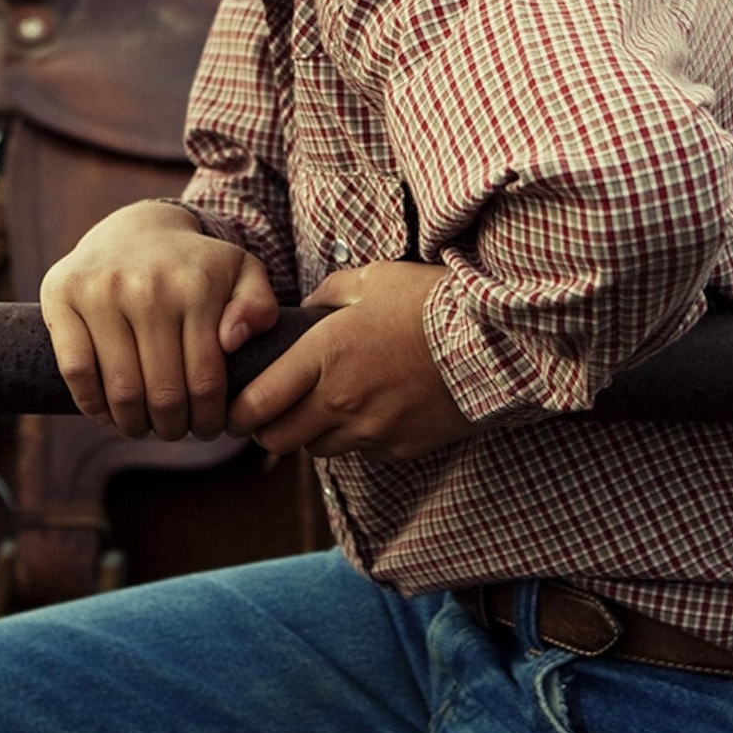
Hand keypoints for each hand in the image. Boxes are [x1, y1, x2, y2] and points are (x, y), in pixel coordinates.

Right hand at [42, 201, 280, 440]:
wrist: (135, 228)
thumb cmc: (194, 267)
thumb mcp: (241, 274)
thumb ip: (258, 306)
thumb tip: (234, 340)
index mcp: (197, 286)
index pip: (206, 381)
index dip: (209, 419)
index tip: (209, 428)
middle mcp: (147, 287)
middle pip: (163, 393)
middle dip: (173, 427)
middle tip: (175, 431)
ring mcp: (100, 291)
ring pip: (120, 391)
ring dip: (133, 425)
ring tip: (143, 426)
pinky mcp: (62, 295)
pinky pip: (76, 371)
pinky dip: (91, 405)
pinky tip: (107, 412)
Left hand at [229, 262, 474, 460]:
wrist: (497, 340)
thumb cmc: (431, 301)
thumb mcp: (372, 279)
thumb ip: (327, 294)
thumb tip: (305, 309)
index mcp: (325, 355)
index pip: (257, 404)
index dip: (238, 411)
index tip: (236, 406)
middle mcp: (342, 400)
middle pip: (278, 439)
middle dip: (267, 428)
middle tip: (272, 411)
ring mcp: (373, 429)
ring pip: (318, 450)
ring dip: (314, 433)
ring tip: (328, 405)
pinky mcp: (401, 447)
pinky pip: (362, 452)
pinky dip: (357, 438)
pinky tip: (374, 409)